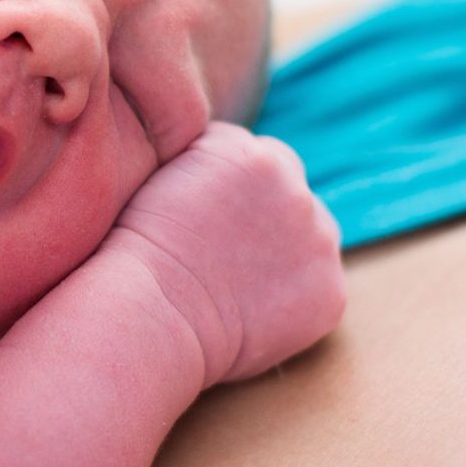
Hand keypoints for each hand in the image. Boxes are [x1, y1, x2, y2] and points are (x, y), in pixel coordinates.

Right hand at [104, 123, 344, 387]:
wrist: (150, 313)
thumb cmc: (136, 252)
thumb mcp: (162, 177)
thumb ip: (205, 163)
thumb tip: (222, 176)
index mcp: (252, 153)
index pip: (253, 155)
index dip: (226, 185)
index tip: (203, 215)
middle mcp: (296, 188)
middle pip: (288, 190)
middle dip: (263, 213)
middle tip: (221, 249)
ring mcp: (318, 242)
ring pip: (309, 236)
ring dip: (284, 250)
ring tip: (232, 281)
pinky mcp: (329, 294)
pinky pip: (317, 286)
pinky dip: (292, 299)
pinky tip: (249, 311)